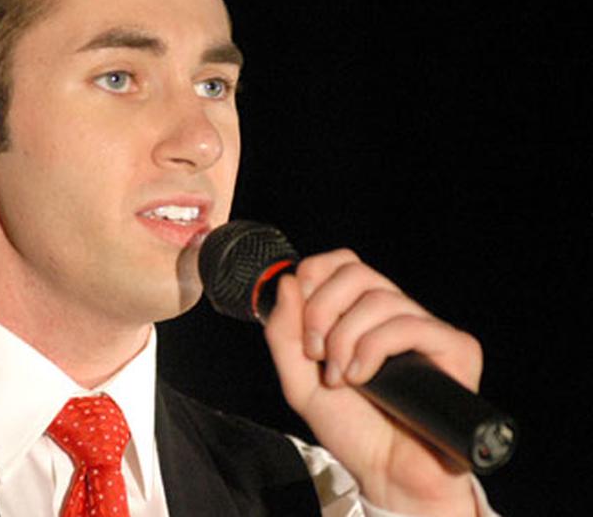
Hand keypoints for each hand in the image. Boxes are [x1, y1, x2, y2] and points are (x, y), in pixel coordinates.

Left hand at [262, 249, 481, 515]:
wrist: (386, 473)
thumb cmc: (352, 429)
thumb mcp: (299, 381)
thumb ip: (283, 333)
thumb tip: (287, 280)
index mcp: (361, 315)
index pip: (342, 263)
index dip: (315, 278)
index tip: (303, 325)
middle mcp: (395, 315)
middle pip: (356, 271)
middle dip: (322, 311)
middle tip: (314, 353)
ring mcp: (426, 329)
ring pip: (379, 298)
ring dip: (346, 339)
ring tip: (342, 378)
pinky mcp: (455, 348)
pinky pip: (410, 325)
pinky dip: (375, 349)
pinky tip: (364, 378)